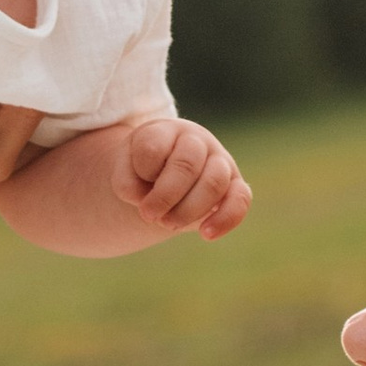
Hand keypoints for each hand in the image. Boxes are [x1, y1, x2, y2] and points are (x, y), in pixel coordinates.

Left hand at [116, 113, 249, 242]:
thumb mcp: (124, 172)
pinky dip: (226, 218)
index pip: (153, 149)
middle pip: (187, 165)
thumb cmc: (141, 172)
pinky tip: (206, 235)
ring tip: (168, 224)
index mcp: (166, 131)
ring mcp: (220, 160)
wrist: (163, 176)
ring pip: (214, 182)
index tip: (134, 187)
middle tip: (148, 215)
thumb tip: (149, 200)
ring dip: (189, 211)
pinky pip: (241, 198)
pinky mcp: (235, 184)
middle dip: (165, 197)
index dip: (141, 173)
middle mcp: (197, 140)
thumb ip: (129, 184)